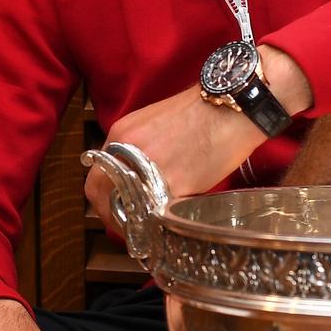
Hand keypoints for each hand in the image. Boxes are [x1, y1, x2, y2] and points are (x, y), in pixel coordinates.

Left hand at [85, 46, 311, 226]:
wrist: (234, 104)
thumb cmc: (203, 110)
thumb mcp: (156, 123)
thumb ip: (138, 149)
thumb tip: (136, 176)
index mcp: (121, 135)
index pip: (96, 176)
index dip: (103, 197)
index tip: (116, 207)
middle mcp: (127, 152)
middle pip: (100, 194)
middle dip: (111, 214)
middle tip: (127, 225)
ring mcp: (148, 170)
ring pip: (128, 207)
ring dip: (134, 220)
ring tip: (148, 225)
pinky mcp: (175, 185)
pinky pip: (158, 213)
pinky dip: (161, 221)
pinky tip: (170, 220)